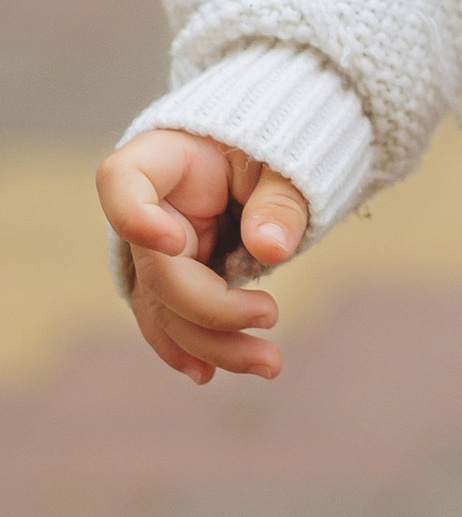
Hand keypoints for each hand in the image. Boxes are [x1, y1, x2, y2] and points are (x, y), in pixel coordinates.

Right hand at [96, 129, 310, 385]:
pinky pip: (171, 320)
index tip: (175, 241)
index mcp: (163, 157)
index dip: (136, 217)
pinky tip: (207, 372)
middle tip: (272, 318)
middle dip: (212, 310)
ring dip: (212, 343)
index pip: (122, 181)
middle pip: (157, 271)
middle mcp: (149, 208)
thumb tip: (271, 249)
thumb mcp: (284, 157)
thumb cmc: (272, 143)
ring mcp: (156, 248)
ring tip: (269, 363)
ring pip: (166, 310)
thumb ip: (279, 198)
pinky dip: (190, 346)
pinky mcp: (173, 277)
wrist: (269, 153)